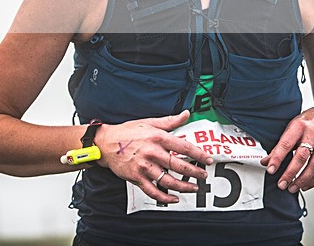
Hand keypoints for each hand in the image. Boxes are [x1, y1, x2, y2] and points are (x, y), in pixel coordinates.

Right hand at [95, 110, 213, 203]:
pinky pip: (153, 191)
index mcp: (157, 137)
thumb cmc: (128, 132)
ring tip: (194, 188)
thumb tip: (186, 114)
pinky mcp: (136, 178)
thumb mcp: (149, 122)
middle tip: (204, 175)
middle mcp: (152, 152)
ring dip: (183, 186)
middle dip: (195, 172)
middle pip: (178, 166)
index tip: (208, 159)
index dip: (198, 154)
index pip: (183, 147)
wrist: (105, 143)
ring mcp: (144, 167)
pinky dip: (165, 197)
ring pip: (168, 181)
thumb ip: (170, 121)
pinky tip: (174, 198)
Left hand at [260, 108, 313, 193]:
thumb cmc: (304, 125)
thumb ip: (278, 147)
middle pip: (302, 157)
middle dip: (290, 173)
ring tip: (292, 187)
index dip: (277, 158)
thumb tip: (266, 162)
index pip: (286, 144)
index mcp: (299, 127)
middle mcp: (313, 135)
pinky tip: (305, 185)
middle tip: (282, 184)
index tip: (271, 170)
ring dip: (302, 180)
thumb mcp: (289, 130)